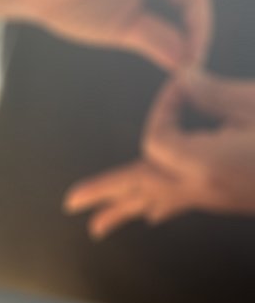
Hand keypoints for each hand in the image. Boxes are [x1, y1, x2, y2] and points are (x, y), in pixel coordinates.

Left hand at [64, 71, 254, 237]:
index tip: (183, 84)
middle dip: (103, 192)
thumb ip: (213, 94)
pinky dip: (161, 206)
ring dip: (126, 208)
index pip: (155, 140)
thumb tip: (182, 77)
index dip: (163, 108)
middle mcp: (204, 188)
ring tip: (98, 225)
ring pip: (160, 202)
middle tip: (70, 204)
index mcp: (205, 166)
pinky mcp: (231, 200)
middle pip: (139, 187)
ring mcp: (218, 198)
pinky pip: (183, 204)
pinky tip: (152, 214)